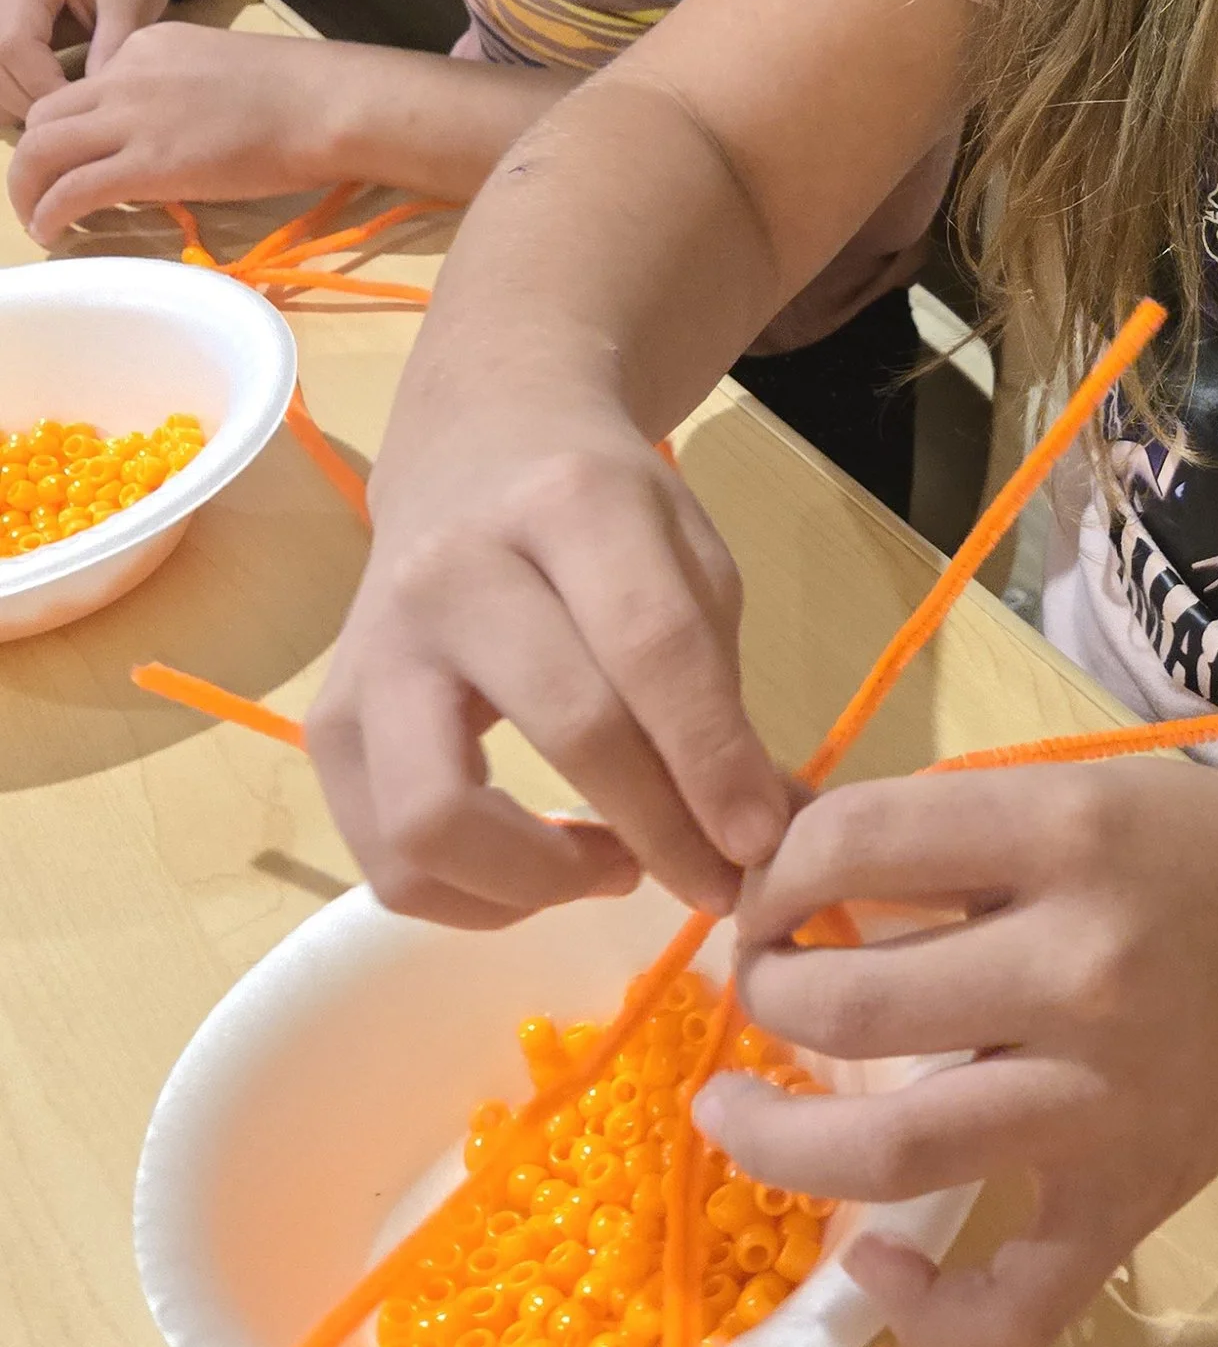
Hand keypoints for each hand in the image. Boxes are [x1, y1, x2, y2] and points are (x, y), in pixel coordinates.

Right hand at [0, 0, 197, 121]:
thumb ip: (112, 48)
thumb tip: (90, 101)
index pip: (13, 44)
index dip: (41, 87)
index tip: (81, 110)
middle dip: (27, 99)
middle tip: (73, 120)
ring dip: (14, 101)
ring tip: (60, 114)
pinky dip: (10, 91)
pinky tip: (46, 102)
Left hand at [8, 22, 358, 241]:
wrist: (324, 104)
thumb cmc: (301, 92)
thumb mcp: (222, 69)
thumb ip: (182, 92)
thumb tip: (172, 136)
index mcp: (147, 45)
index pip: (85, 87)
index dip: (73, 129)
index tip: (81, 159)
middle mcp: (125, 75)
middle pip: (45, 115)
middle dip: (31, 158)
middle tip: (39, 192)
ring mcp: (132, 119)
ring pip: (41, 151)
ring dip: (27, 188)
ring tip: (36, 218)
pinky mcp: (146, 164)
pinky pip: (73, 190)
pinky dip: (50, 213)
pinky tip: (52, 233)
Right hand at [308, 383, 792, 928]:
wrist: (473, 447)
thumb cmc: (598, 509)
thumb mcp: (686, 554)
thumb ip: (719, 687)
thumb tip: (758, 831)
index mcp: (567, 503)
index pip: (650, 647)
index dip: (713, 761)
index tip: (759, 842)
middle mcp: (453, 571)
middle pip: (563, 728)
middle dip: (656, 830)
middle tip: (712, 877)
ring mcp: (374, 650)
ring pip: (433, 821)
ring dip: (541, 883)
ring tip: (613, 868)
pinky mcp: (328, 720)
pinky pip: (389, 859)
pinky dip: (474, 898)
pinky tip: (540, 871)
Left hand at [699, 760, 1217, 1346]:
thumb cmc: (1212, 853)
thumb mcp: (1079, 791)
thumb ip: (943, 830)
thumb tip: (780, 864)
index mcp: (1070, 836)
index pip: (853, 845)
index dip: (774, 870)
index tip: (772, 892)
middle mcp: (1083, 971)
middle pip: (849, 1008)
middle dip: (766, 991)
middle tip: (764, 983)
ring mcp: (1107, 1106)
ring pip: (892, 1157)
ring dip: (775, 1143)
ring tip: (729, 1110)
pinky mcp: (1131, 1206)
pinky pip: (1012, 1303)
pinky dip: (925, 1313)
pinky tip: (876, 1269)